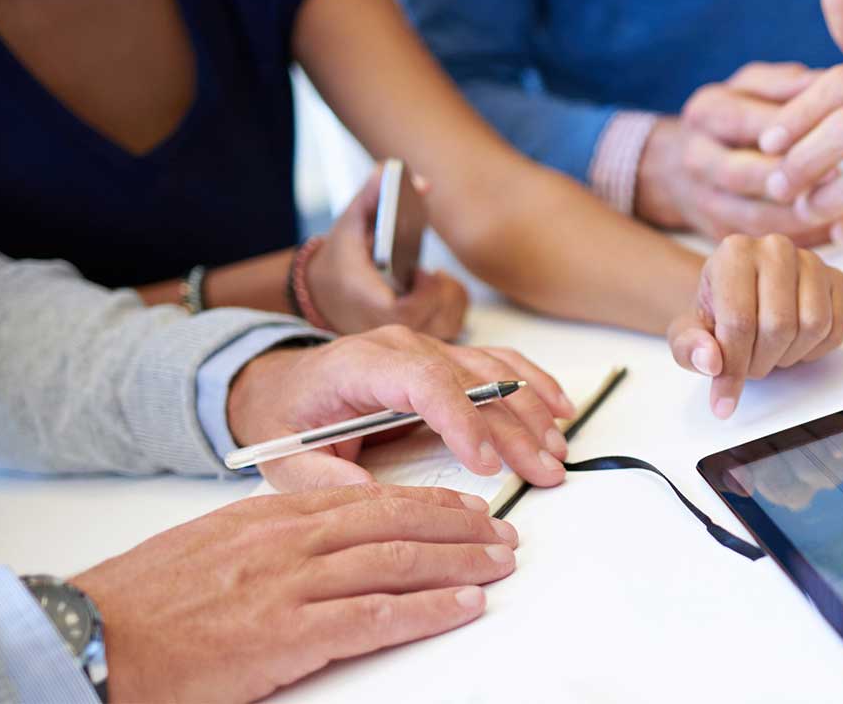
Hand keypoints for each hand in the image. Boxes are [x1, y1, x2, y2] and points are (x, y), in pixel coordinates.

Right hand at [70, 484, 517, 702]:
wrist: (91, 639)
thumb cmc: (144, 604)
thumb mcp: (211, 550)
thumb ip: (269, 543)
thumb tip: (321, 548)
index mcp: (269, 518)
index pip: (366, 499)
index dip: (426, 502)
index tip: (464, 508)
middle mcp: (287, 541)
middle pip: (394, 522)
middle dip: (459, 526)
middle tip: (502, 531)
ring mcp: (290, 585)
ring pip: (398, 561)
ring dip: (461, 562)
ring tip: (501, 563)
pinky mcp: (288, 633)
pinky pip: (378, 615)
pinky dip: (430, 608)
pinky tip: (466, 604)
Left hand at [228, 325, 576, 490]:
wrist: (283, 384)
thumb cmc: (288, 416)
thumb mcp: (282, 454)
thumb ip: (319, 476)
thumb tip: (369, 495)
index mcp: (362, 364)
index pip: (426, 382)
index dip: (463, 420)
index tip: (487, 464)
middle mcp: (403, 347)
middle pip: (474, 380)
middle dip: (514, 428)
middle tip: (543, 471)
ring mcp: (430, 348)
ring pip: (496, 370)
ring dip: (533, 410)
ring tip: (556, 452)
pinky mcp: (447, 359)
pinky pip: (501, 364)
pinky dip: (535, 384)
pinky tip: (561, 409)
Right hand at [307, 168, 469, 338]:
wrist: (323, 291)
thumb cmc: (342, 257)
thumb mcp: (351, 220)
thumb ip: (375, 194)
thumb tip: (412, 178)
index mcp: (368, 304)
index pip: (407, 313)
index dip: (426, 294)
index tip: (423, 272)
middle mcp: (386, 328)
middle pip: (437, 321)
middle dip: (442, 291)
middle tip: (426, 273)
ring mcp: (401, 339)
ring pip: (450, 325)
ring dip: (450, 297)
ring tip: (428, 279)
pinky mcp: (415, 339)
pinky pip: (452, 328)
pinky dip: (453, 305)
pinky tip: (435, 289)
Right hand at [634, 63, 828, 243]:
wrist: (676, 165)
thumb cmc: (735, 116)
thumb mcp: (753, 87)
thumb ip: (788, 83)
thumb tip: (833, 82)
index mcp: (707, 113)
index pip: (749, 121)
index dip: (794, 130)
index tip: (840, 133)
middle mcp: (696, 158)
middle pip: (742, 174)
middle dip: (792, 178)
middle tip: (842, 178)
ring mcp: (703, 202)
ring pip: (753, 217)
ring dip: (801, 217)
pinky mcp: (718, 235)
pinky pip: (762, 242)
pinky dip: (799, 240)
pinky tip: (834, 229)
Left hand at [666, 234, 842, 418]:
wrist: (742, 296)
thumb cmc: (716, 314)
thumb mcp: (687, 333)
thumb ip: (689, 348)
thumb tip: (710, 361)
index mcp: (734, 252)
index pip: (740, 321)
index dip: (733, 369)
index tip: (724, 402)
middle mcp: (775, 248)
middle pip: (779, 325)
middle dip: (761, 362)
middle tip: (749, 366)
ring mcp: (811, 261)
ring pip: (813, 326)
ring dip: (790, 356)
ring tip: (770, 352)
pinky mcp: (837, 279)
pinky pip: (836, 329)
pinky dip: (816, 351)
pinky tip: (794, 345)